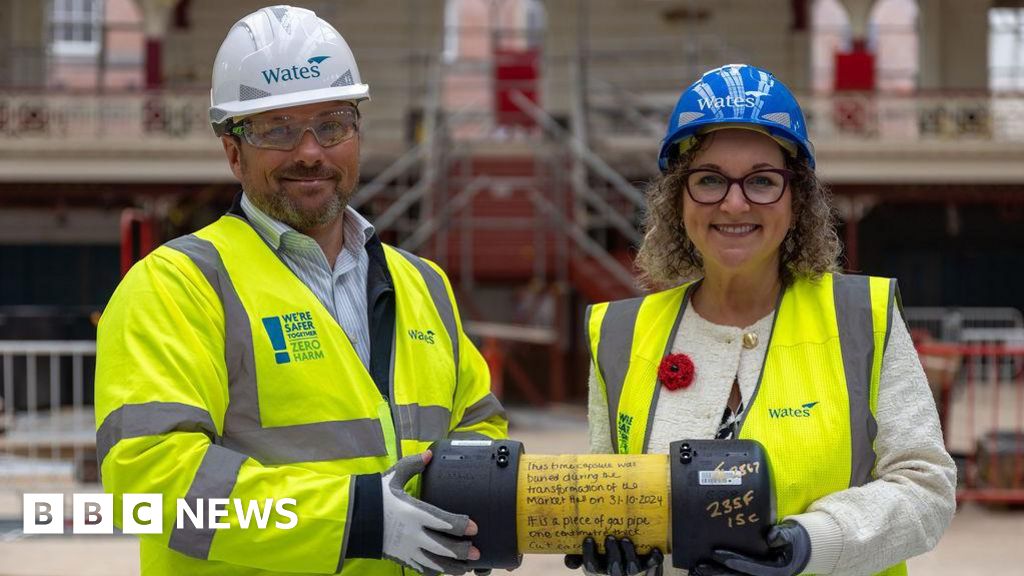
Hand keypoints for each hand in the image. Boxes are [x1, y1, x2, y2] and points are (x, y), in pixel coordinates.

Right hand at [381, 450, 480, 574]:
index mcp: (413, 512)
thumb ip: (412, 465)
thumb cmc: (375, 495)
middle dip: (462, 551)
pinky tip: (445, 570)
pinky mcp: (400, 558)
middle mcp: (412, 534)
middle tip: (476, 552)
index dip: (460, 525)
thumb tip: (429, 454)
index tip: (474, 527)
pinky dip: (435, 571)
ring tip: (466, 568)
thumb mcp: (393, 476)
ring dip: (452, 567)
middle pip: (442, 547)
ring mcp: (406, 549)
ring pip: (434, 563)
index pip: (442, 521)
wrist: (353, 517)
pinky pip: (421, 569)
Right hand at [564, 536, 663, 575]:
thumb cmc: (601, 552)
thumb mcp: (587, 555)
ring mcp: (631, 570)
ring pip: (631, 567)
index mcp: (599, 568)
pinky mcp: (646, 565)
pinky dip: (654, 558)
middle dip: (612, 553)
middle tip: (610, 538)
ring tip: (625, 540)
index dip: (589, 554)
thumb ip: (575, 555)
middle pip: (614, 568)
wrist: (625, 561)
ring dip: (629, 554)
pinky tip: (654, 549)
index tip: (589, 539)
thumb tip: (569, 560)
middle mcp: (614, 571)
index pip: (592, 566)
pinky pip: (652, 565)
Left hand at [699, 521, 810, 575]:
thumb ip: (783, 535)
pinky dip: (720, 573)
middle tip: (699, 566)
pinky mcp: (749, 574)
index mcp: (773, 570)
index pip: (751, 567)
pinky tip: (704, 571)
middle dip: (718, 573)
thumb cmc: (793, 542)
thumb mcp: (792, 537)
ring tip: (696, 570)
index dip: (734, 561)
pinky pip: (734, 575)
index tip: (717, 554)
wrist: (798, 550)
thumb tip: (771, 536)